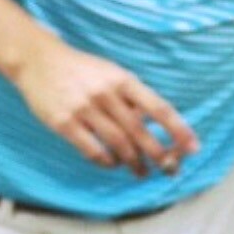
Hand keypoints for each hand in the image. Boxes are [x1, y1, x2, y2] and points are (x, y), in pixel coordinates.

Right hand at [12, 37, 198, 175]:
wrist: (40, 61)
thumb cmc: (85, 72)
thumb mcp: (114, 75)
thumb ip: (134, 98)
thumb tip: (160, 126)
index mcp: (124, 80)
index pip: (159, 108)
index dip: (178, 130)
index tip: (194, 148)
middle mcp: (107, 94)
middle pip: (140, 131)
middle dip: (159, 154)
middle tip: (170, 169)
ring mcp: (84, 108)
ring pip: (118, 143)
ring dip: (134, 162)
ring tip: (142, 172)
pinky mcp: (63, 122)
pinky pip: (92, 149)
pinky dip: (106, 161)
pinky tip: (113, 164)